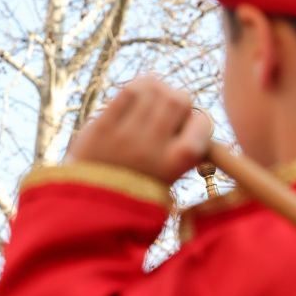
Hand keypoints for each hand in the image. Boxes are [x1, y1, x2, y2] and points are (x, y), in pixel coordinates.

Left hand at [65, 76, 210, 184]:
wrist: (93, 207)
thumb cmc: (138, 191)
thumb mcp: (169, 177)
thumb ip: (184, 149)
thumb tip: (193, 114)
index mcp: (176, 163)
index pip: (202, 122)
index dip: (197, 120)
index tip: (187, 127)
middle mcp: (154, 147)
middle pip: (178, 99)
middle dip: (176, 100)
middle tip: (166, 111)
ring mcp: (127, 135)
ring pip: (154, 90)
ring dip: (156, 90)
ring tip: (150, 102)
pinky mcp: (102, 127)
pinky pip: (128, 91)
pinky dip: (138, 87)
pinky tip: (136, 94)